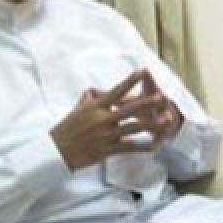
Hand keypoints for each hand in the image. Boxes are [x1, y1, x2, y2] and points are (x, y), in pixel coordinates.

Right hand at [50, 70, 177, 169]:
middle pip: (129, 109)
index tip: (141, 71)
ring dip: (152, 124)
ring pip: (134, 128)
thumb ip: (88, 101)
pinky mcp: (107, 149)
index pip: (116, 91)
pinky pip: (129, 147)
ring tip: (166, 121)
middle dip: (147, 103)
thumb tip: (94, 92)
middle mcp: (102, 119)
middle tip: (161, 97)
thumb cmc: (65, 130)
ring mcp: (106, 135)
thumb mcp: (76, 111)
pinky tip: (154, 145)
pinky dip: (142, 146)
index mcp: (95, 107)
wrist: (55, 151)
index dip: (129, 81)